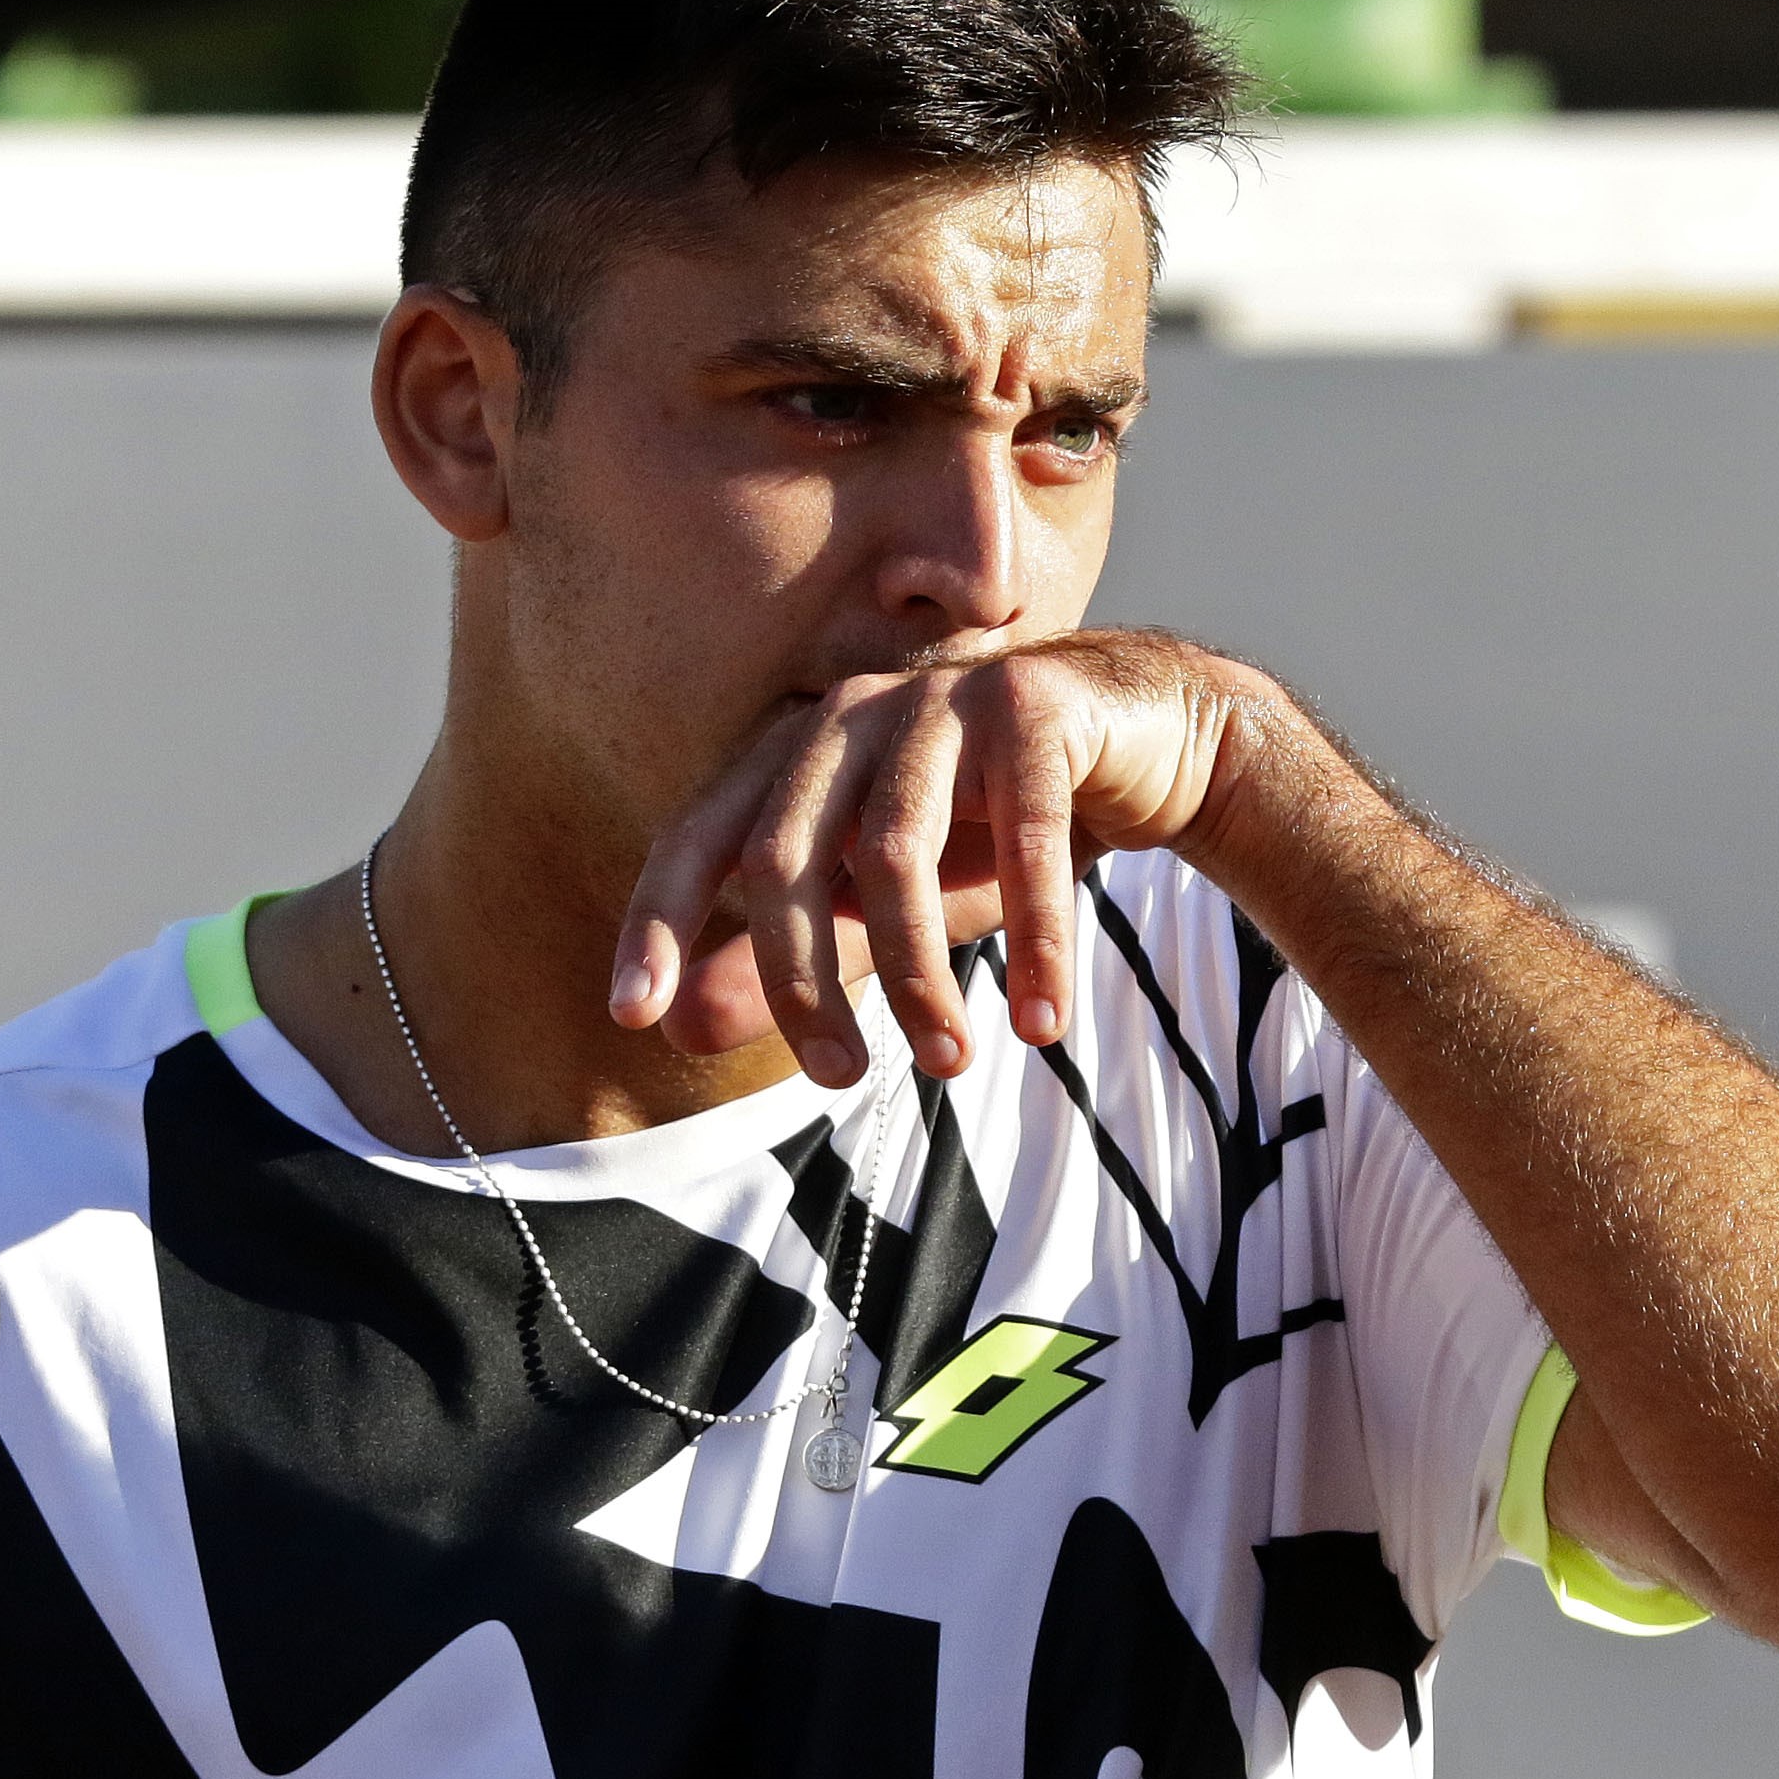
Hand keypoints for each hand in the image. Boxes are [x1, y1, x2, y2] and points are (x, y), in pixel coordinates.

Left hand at [611, 629, 1283, 1087]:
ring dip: (921, 977)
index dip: (658, 922)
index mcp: (793, 752)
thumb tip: (677, 1029)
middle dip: (801, 982)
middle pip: (786, 858)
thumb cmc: (992, 832)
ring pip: (894, 854)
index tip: (634, 1017)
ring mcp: (940, 699)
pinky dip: (1036, 939)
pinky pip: (1025, 840)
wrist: (1145, 745)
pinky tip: (1044, 1022)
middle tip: (837, 1079)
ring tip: (954, 1066)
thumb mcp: (885, 911)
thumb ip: (792, 960)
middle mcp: (851, 713)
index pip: (699, 840)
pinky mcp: (1036, 707)